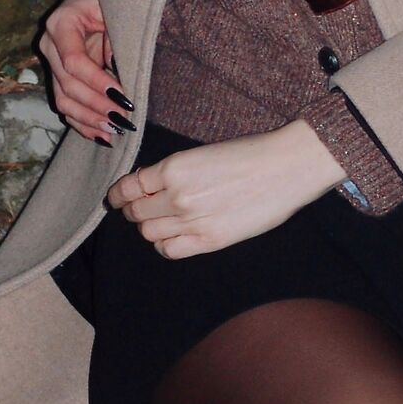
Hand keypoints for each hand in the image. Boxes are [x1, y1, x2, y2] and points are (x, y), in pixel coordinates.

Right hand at [40, 0, 130, 145]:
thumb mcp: (116, 12)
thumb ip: (117, 41)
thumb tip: (119, 79)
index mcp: (61, 24)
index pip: (74, 62)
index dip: (97, 83)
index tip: (123, 98)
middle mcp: (50, 44)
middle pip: (67, 85)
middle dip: (97, 106)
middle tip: (124, 120)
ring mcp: (51, 62)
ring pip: (63, 100)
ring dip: (90, 119)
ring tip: (115, 132)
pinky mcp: (58, 76)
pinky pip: (66, 105)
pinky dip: (83, 123)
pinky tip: (102, 136)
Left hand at [106, 122, 346, 256]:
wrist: (286, 168)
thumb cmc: (250, 155)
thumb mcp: (202, 153)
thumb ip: (173, 172)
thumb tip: (148, 186)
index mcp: (173, 167)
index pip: (128, 187)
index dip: (118, 195)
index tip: (116, 199)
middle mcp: (177, 195)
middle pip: (136, 212)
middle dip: (134, 210)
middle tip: (143, 208)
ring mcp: (192, 221)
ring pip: (148, 233)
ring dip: (149, 227)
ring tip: (161, 221)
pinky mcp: (209, 240)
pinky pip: (169, 250)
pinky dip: (164, 245)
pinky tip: (174, 237)